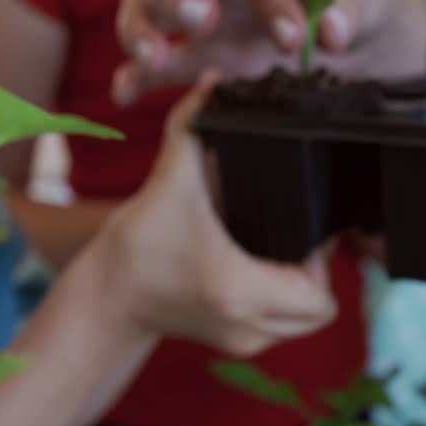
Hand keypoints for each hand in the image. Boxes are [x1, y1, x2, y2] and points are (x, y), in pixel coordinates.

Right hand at [103, 70, 337, 355]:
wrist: (105, 299)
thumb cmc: (136, 247)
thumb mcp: (169, 180)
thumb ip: (192, 124)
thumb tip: (215, 81)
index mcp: (240, 290)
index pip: (320, 292)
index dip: (319, 256)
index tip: (297, 224)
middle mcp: (247, 326)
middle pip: (320, 309)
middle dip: (315, 272)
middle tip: (292, 235)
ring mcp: (242, 342)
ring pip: (304, 323)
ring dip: (300, 289)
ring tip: (277, 249)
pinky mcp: (235, 344)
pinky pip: (282, 328)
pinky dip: (281, 303)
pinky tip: (260, 268)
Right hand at [112, 0, 425, 104]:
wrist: (349, 39)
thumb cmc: (353, 0)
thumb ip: (350, 4)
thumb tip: (331, 30)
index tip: (295, 37)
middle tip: (202, 19)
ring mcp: (194, 13)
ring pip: (141, 5)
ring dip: (140, 29)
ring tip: (154, 57)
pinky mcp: (190, 56)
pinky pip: (148, 63)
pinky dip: (133, 77)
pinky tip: (127, 93)